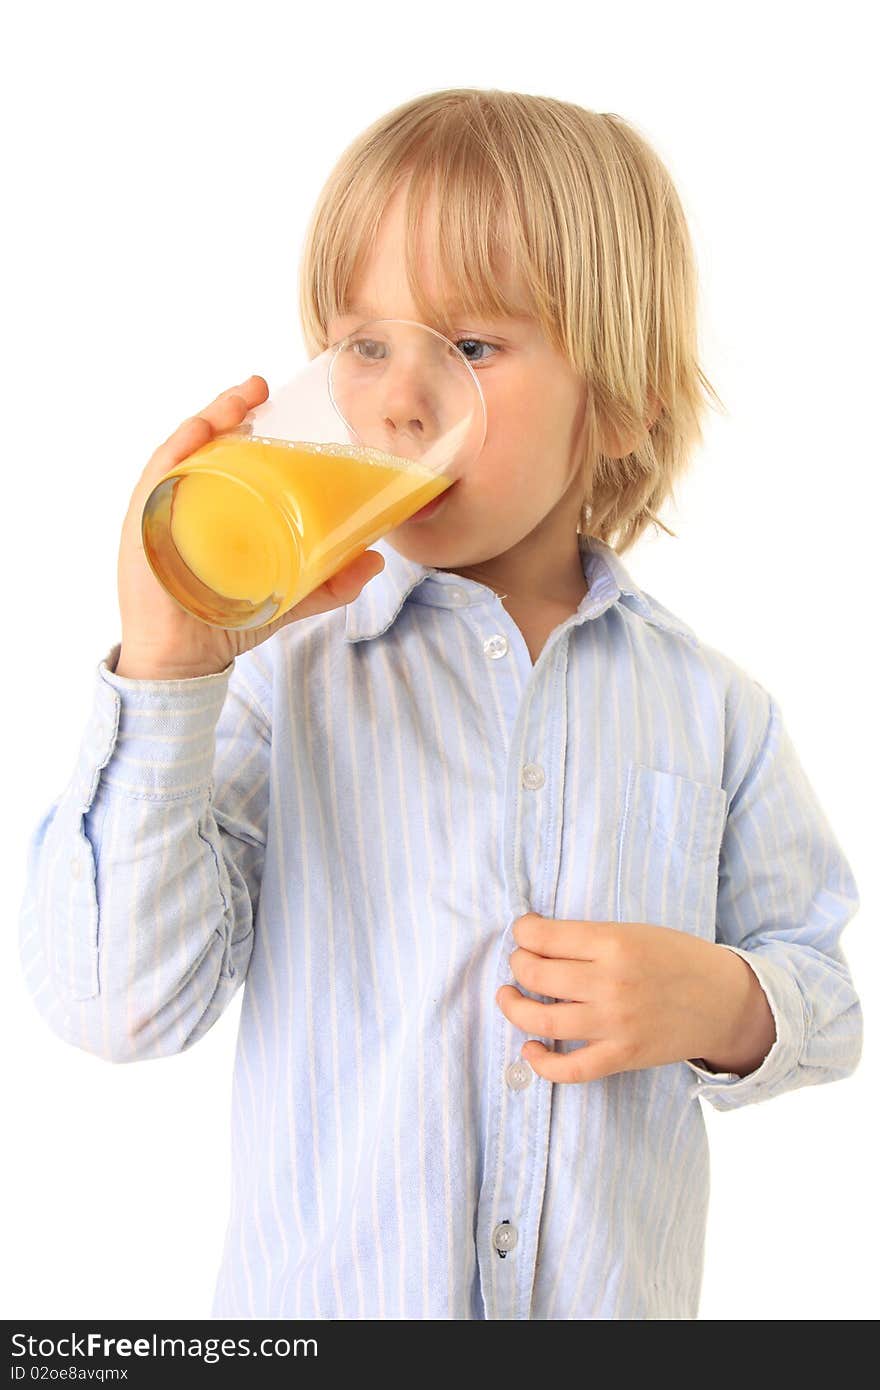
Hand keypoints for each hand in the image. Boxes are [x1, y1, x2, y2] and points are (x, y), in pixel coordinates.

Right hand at [117, 375, 385, 676]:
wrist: (185, 662)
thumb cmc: (227, 623)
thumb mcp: (288, 598)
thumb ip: (329, 582)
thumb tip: (376, 560)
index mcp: (212, 510)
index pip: (223, 454)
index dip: (240, 419)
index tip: (267, 395)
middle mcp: (182, 503)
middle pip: (201, 444)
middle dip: (227, 409)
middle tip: (258, 387)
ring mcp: (159, 515)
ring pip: (180, 454)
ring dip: (207, 420)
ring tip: (237, 401)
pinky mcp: (143, 531)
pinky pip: (158, 481)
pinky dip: (178, 453)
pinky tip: (200, 433)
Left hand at [496, 913, 774, 1083]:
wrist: (725, 1001)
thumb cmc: (677, 959)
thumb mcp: (635, 932)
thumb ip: (590, 938)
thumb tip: (537, 940)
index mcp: (615, 943)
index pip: (543, 936)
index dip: (522, 932)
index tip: (522, 932)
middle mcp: (611, 983)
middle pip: (536, 975)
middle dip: (518, 965)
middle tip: (520, 962)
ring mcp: (616, 1023)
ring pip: (543, 1020)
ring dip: (514, 1008)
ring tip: (509, 997)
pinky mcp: (622, 1056)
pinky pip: (571, 1069)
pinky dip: (542, 1063)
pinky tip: (531, 1048)